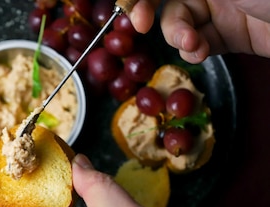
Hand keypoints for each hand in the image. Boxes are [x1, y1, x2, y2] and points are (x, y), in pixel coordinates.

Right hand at [127, 0, 269, 62]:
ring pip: (178, 24)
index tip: (128, 7)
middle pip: (165, 0)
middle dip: (150, 12)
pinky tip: (199, 51)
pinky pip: (197, 44)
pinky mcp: (229, 35)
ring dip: (177, 36)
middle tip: (138, 24)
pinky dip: (192, 50)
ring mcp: (220, 8)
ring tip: (191, 43)